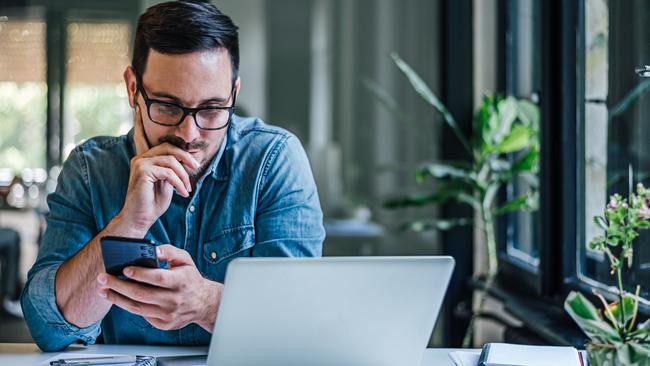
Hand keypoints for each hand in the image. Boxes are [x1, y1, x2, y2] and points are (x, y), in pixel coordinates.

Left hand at [96, 244, 222, 331]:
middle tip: (103, 278)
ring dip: (117, 298)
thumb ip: (170, 251)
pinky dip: (128, 306)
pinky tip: (118, 298)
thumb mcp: (185, 260)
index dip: (140, 274)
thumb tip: (154, 250)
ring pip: (137, 307)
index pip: (158, 278)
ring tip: (103, 290)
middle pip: (142, 294)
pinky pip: (142, 315)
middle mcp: (175, 300)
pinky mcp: (164, 323)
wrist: (203, 303)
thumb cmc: (190, 279)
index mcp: (181, 282)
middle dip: (119, 285)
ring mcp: (168, 314)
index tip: (125, 269)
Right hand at [120, 106, 199, 232]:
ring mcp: (140, 163)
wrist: (141, 218)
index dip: (140, 123)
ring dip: (183, 175)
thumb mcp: (166, 182)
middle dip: (186, 157)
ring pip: (171, 160)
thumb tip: (186, 160)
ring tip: (186, 188)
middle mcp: (140, 157)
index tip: (139, 108)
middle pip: (169, 147)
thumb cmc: (153, 202)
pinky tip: (182, 193)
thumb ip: (171, 168)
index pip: (143, 137)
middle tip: (195, 168)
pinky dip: (178, 182)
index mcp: (145, 158)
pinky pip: (168, 172)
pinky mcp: (142, 171)